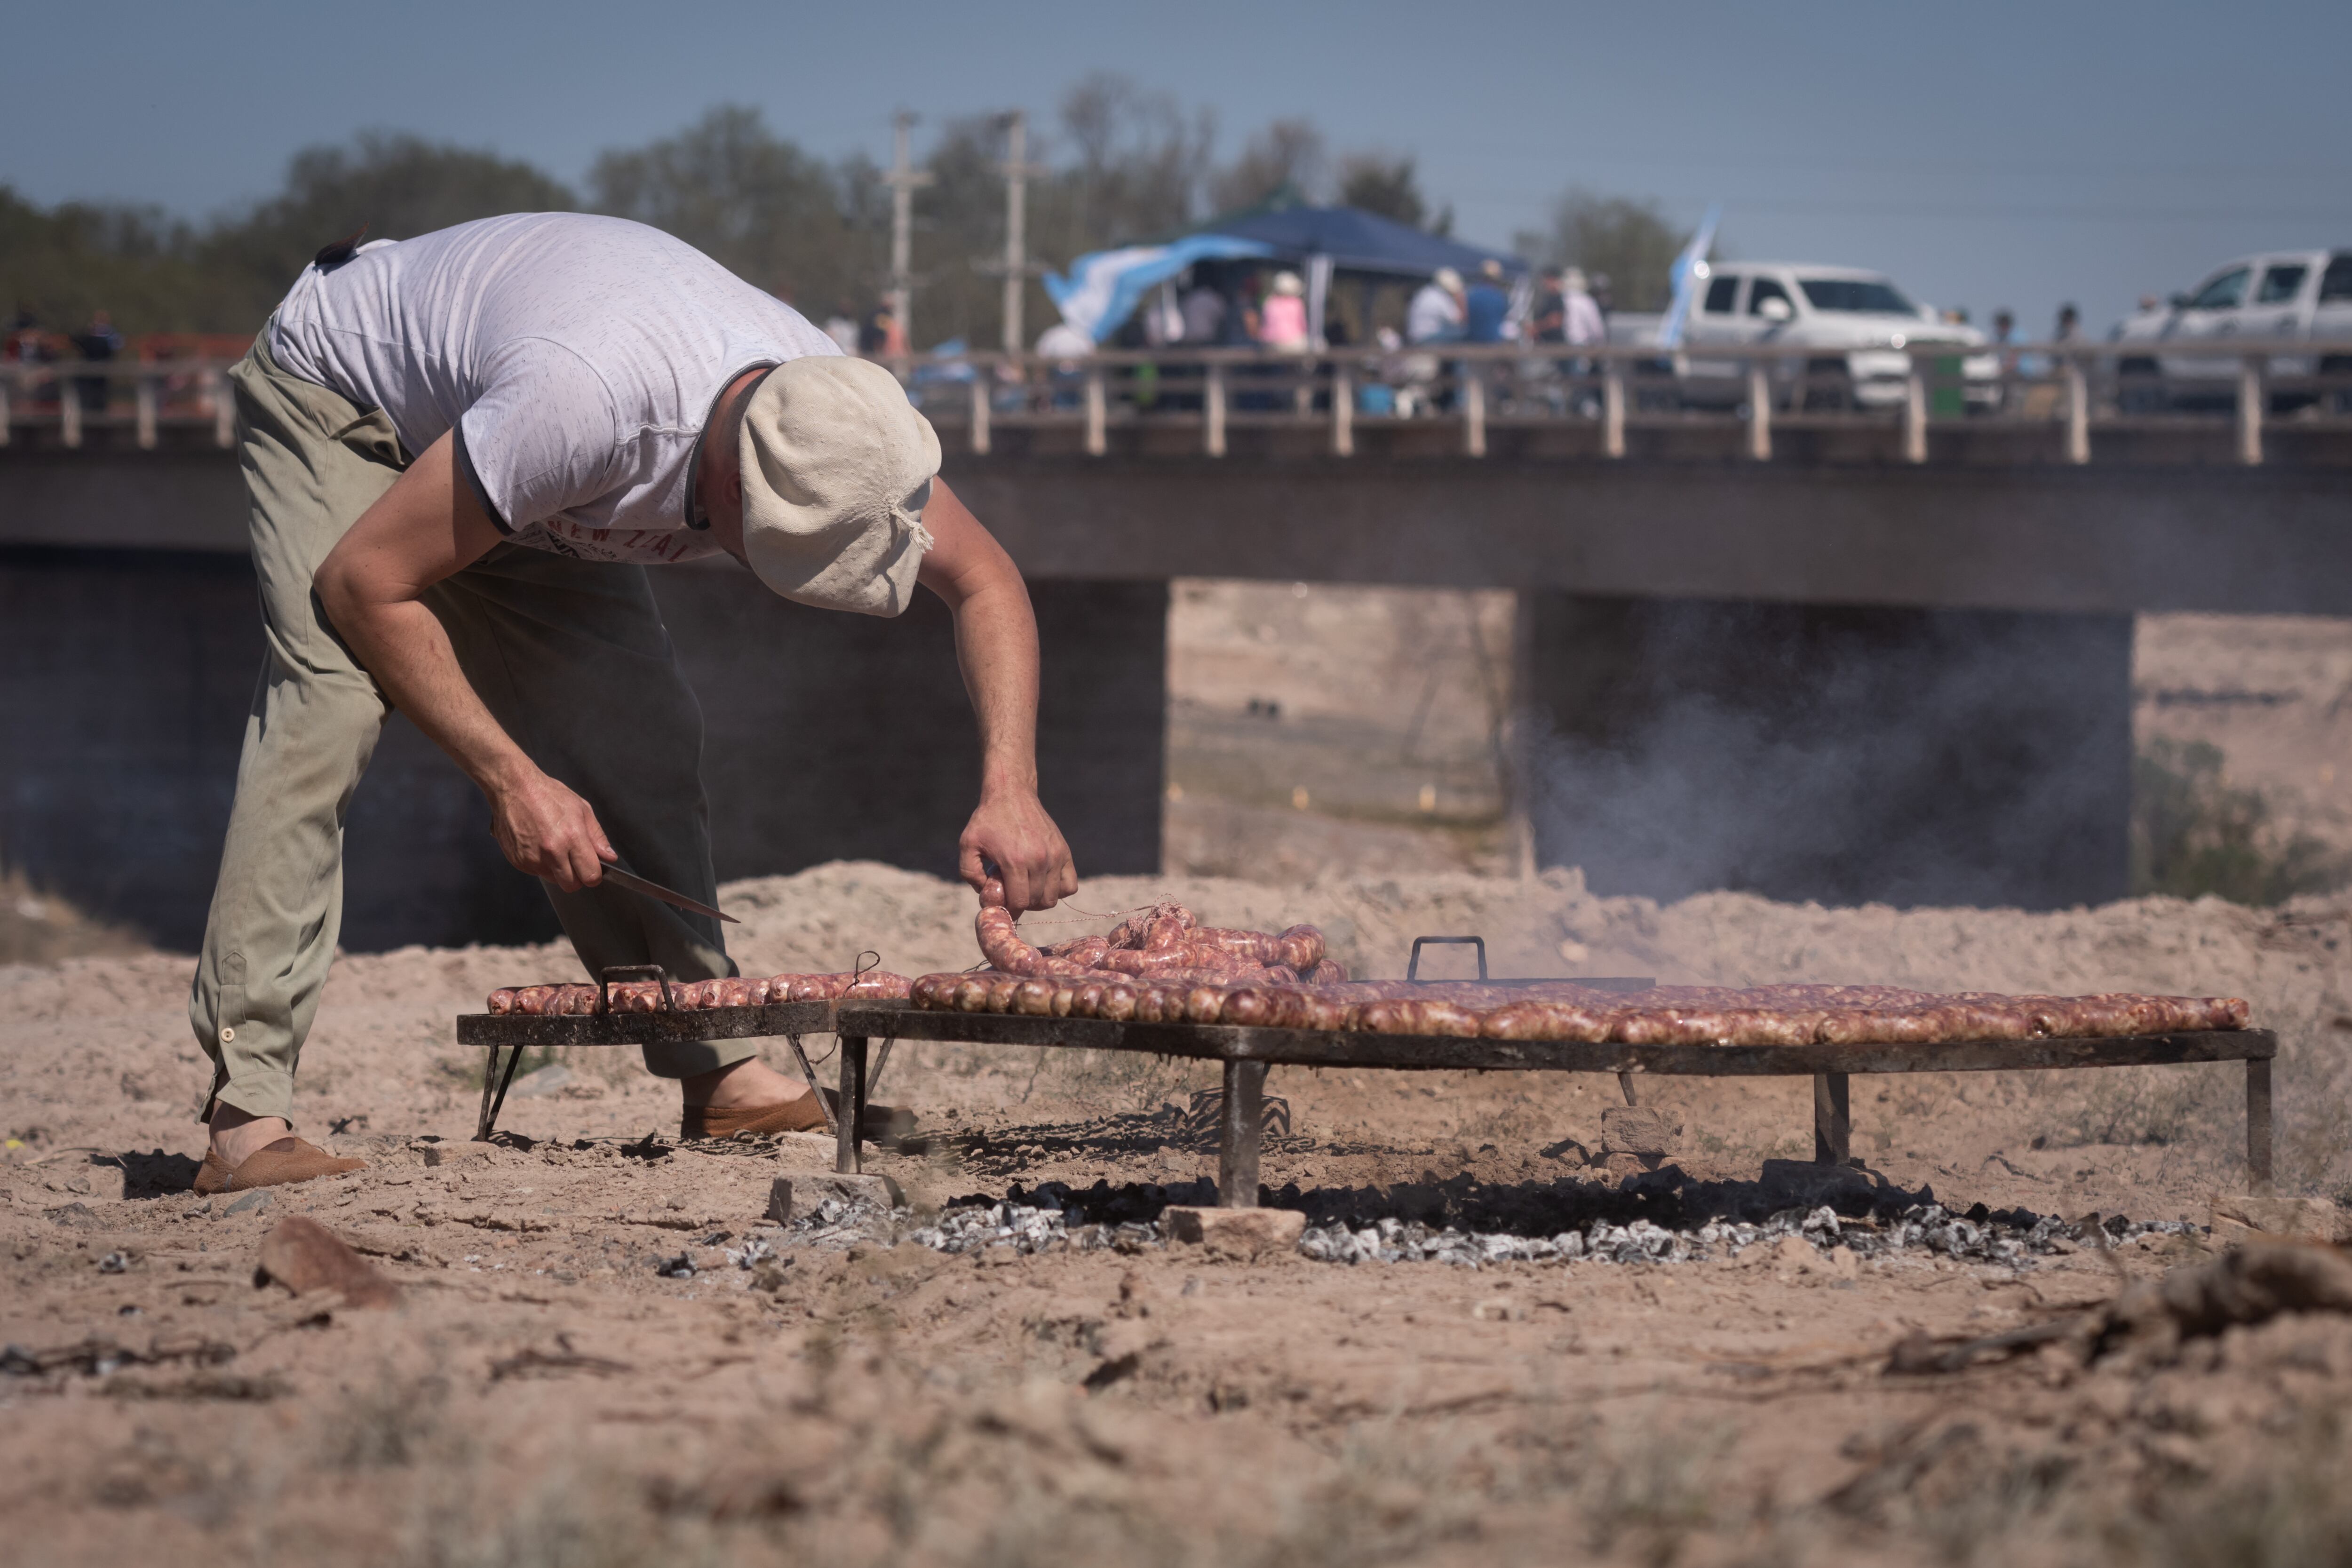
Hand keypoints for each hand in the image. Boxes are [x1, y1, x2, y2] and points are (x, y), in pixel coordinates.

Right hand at [488, 766, 614, 890]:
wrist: (514, 788)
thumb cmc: (548, 795)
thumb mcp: (582, 809)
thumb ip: (597, 836)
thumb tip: (609, 856)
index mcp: (572, 837)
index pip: (590, 875)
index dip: (593, 874)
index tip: (591, 868)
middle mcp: (552, 851)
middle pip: (571, 885)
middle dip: (576, 877)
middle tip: (573, 860)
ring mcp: (532, 858)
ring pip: (554, 880)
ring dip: (557, 870)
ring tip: (553, 847)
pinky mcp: (518, 861)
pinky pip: (536, 873)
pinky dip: (540, 865)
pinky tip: (539, 845)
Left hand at [958, 789, 1076, 912]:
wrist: (1011, 793)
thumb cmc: (987, 820)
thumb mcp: (967, 845)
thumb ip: (970, 874)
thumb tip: (987, 895)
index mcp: (1015, 861)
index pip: (1020, 902)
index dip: (1010, 910)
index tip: (1003, 907)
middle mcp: (1039, 860)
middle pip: (1037, 902)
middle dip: (1023, 904)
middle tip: (1012, 893)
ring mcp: (1055, 856)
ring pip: (1053, 897)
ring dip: (1039, 899)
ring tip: (1026, 887)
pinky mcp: (1064, 851)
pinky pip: (1070, 884)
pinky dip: (1058, 890)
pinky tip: (1043, 882)